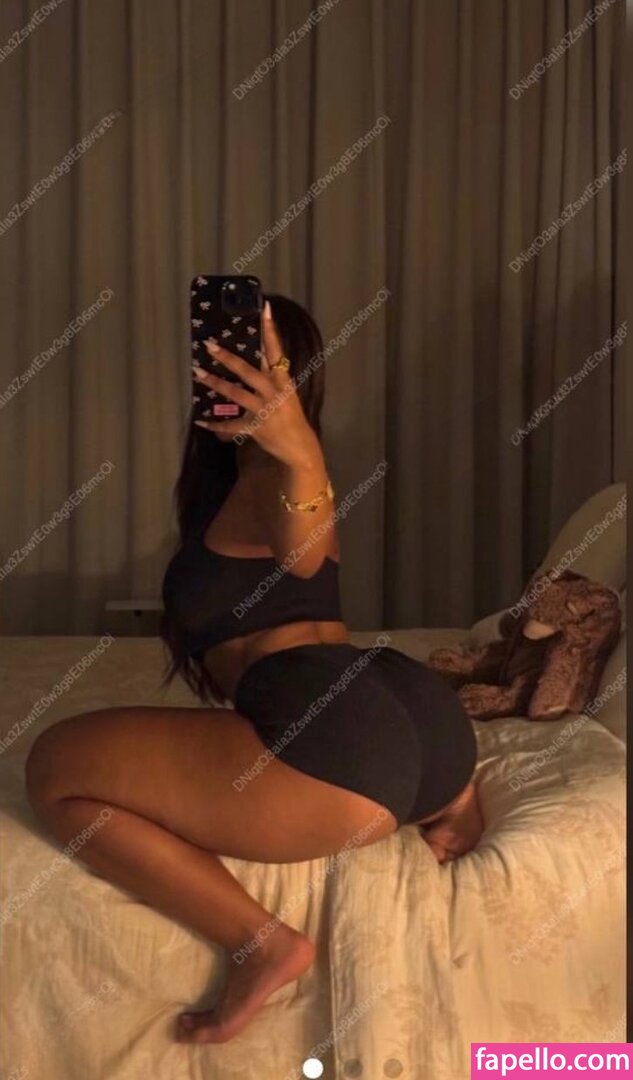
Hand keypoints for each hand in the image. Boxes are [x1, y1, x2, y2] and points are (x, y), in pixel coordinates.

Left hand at [192, 301, 319, 467]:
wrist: (301, 447)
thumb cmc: (292, 418)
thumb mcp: (287, 394)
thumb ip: (270, 380)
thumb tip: (249, 366)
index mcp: (283, 380)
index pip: (276, 350)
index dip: (270, 330)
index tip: (264, 308)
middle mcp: (273, 391)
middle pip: (246, 370)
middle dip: (226, 357)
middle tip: (209, 345)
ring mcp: (263, 409)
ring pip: (235, 392)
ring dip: (214, 382)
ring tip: (198, 373)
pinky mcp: (255, 427)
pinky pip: (231, 425)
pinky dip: (215, 424)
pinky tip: (200, 421)